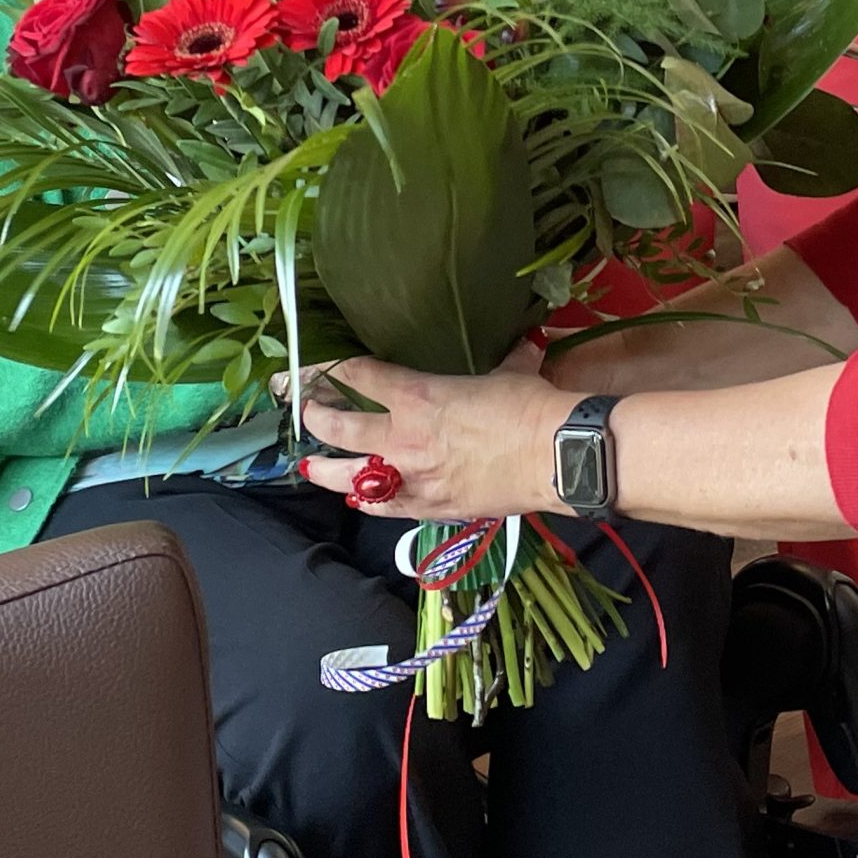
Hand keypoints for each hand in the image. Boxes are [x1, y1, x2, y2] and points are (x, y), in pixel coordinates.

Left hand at [294, 347, 571, 520]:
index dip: (326, 368)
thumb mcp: (510, 374)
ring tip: (310, 464)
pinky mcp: (433, 507)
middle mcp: (404, 437)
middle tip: (302, 410)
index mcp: (417, 395)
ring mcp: (414, 477)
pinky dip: (368, 501)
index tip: (307, 368)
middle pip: (339, 426)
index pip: (357, 374)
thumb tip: (522, 349)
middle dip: (314, 417)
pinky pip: (386, 508)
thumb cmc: (533, 407)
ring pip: (351, 475)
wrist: (556, 456)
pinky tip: (357, 499)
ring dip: (326, 469)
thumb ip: (504, 363)